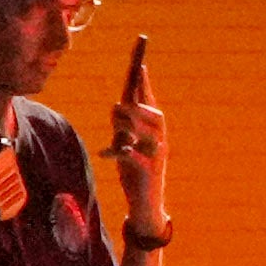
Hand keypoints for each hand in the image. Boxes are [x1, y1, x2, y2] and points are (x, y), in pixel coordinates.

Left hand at [105, 54, 168, 226]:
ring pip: (139, 129)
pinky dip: (115, 152)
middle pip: (146, 111)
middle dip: (127, 110)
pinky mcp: (147, 169)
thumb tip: (119, 105)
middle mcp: (160, 138)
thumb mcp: (129, 143)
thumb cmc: (136, 169)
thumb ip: (126, 124)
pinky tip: (105, 154)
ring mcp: (156, 154)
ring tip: (116, 135)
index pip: (149, 99)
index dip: (144, 81)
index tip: (140, 62)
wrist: (146, 203)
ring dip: (123, 128)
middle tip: (116, 114)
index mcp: (156, 129)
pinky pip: (130, 153)